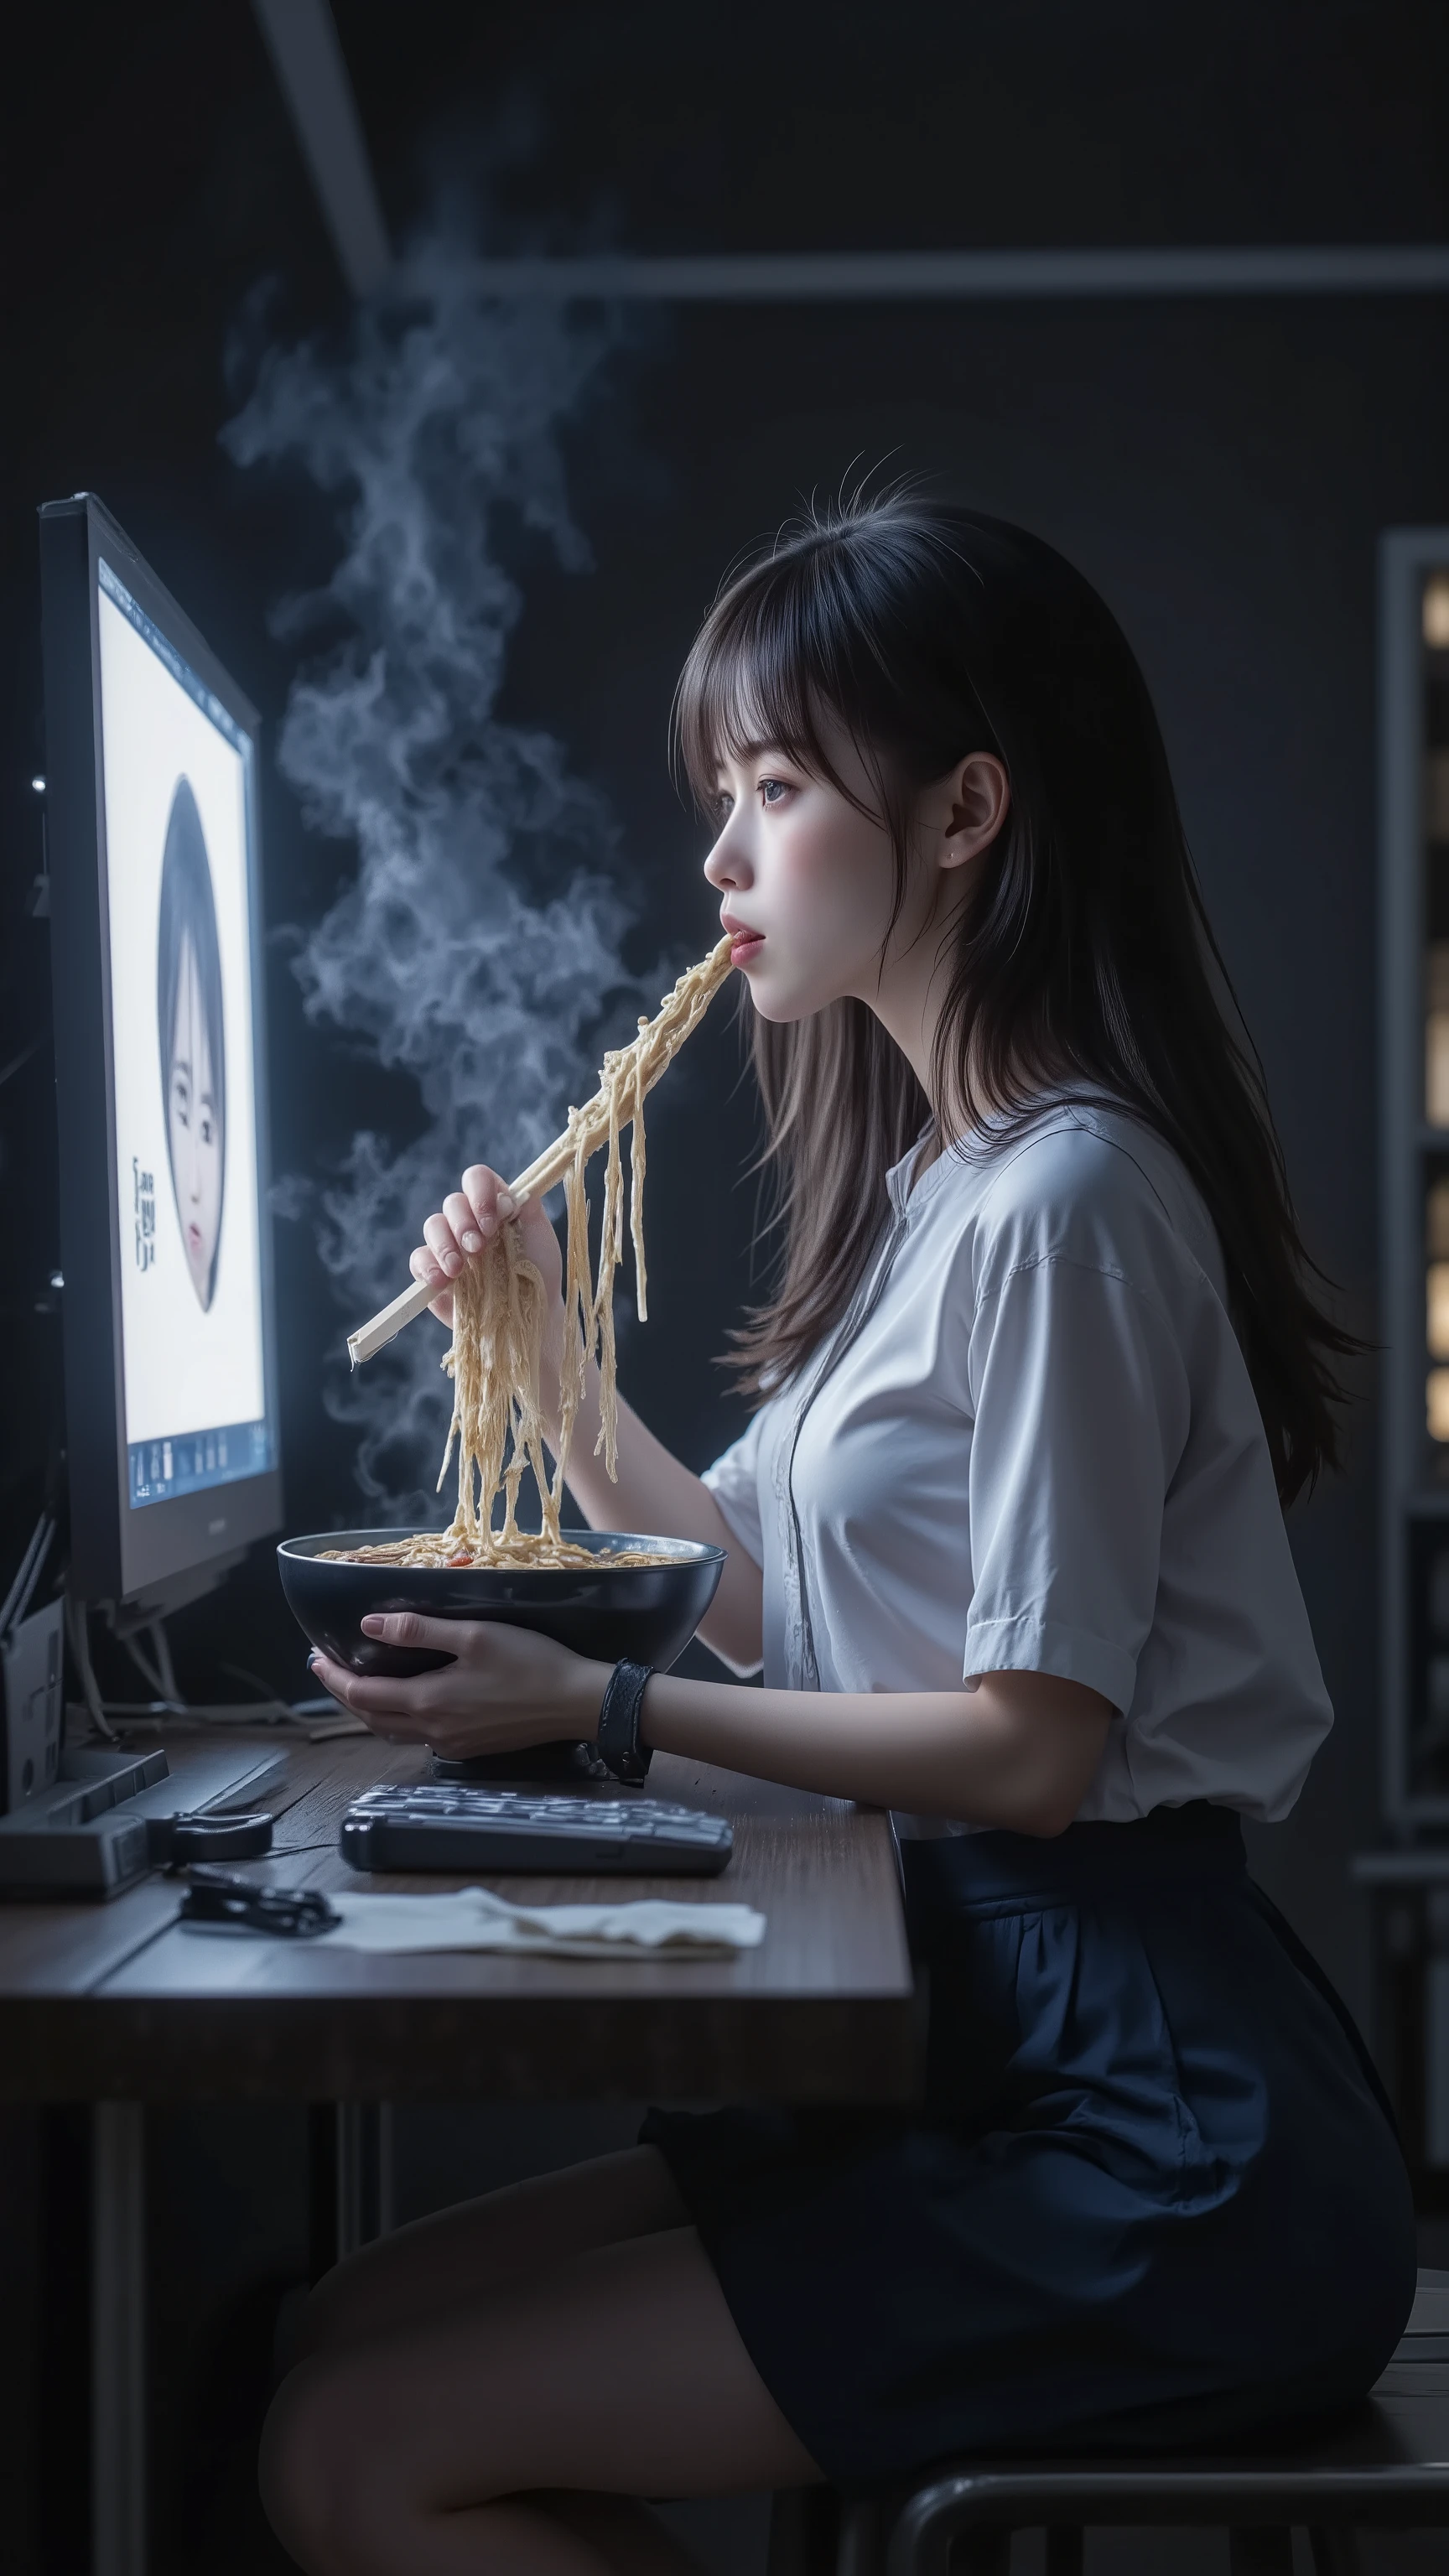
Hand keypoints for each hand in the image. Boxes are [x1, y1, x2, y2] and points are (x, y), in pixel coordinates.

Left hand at [308, 1614, 611, 1760]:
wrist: (576, 1703)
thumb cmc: (530, 1662)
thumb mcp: (474, 1636)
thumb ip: (419, 1630)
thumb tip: (370, 1625)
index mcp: (429, 1702)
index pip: (361, 1696)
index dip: (333, 1678)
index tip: (315, 1657)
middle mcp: (434, 1731)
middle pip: (370, 1719)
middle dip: (344, 1694)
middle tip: (328, 1668)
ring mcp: (452, 1744)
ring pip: (392, 1732)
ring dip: (368, 1710)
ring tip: (358, 1685)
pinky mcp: (470, 1747)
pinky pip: (417, 1737)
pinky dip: (397, 1719)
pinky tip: (405, 1701)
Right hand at [408, 1165, 563, 1345]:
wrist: (531, 1313)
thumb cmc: (538, 1271)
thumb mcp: (541, 1235)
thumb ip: (527, 1208)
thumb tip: (510, 1194)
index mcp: (493, 1204)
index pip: (476, 1179)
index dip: (479, 1193)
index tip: (492, 1221)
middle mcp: (469, 1220)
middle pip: (452, 1203)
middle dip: (463, 1223)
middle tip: (478, 1248)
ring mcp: (449, 1245)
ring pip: (432, 1226)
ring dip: (444, 1244)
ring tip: (458, 1268)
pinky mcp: (434, 1272)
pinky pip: (419, 1259)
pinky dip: (426, 1266)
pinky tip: (441, 1281)